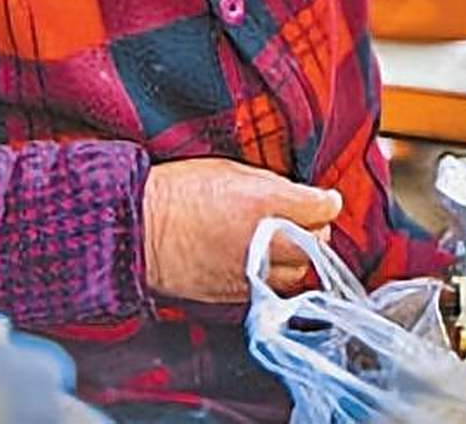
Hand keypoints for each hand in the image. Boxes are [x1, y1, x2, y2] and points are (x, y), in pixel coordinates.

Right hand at [142, 157, 342, 302]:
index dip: (326, 201)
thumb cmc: (178, 191)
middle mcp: (264, 242)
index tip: (325, 199)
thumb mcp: (229, 170)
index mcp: (264, 203)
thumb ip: (271, 186)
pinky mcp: (236, 294)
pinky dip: (272, 276)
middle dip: (315, 230)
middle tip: (304, 219)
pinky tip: (259, 260)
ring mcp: (251, 272)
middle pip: (317, 243)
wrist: (140, 228)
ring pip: (298, 274)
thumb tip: (298, 195)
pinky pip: (270, 289)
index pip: (321, 207)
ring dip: (297, 258)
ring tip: (282, 243)